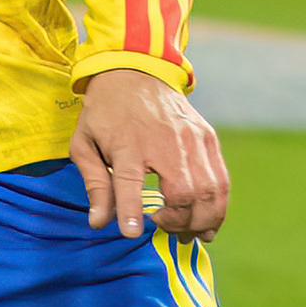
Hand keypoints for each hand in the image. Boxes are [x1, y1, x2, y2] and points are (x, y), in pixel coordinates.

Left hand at [70, 67, 229, 241]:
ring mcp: (192, 139)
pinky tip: (208, 220)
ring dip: (204, 219)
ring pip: (210, 190)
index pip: (130, 182)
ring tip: (193, 234)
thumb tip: (98, 223)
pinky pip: (221, 179)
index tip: (132, 233)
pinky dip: (218, 204)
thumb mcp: (84, 144)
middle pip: (184, 192)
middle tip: (168, 231)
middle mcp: (164, 142)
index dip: (131, 210)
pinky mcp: (207, 137)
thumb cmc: (105, 113)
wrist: (135, 71)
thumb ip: (95, 185)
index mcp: (127, 144)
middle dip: (180, 222)